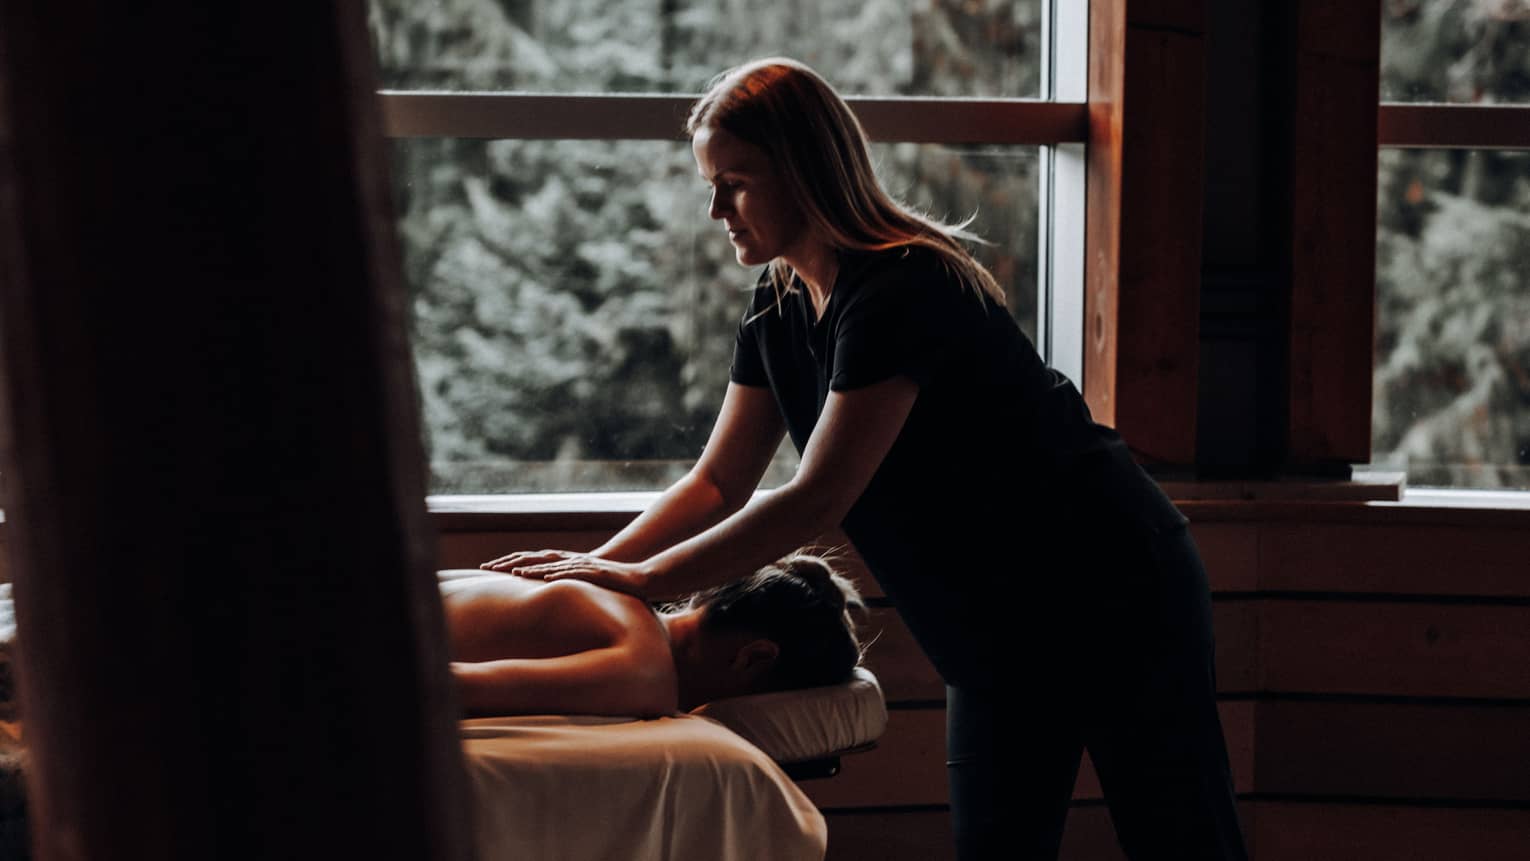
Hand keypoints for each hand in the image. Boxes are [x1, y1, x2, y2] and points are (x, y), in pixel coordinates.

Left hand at [481, 550, 652, 598]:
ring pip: (553, 564)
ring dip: (533, 567)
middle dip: (512, 562)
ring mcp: (584, 564)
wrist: (641, 579)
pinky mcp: (597, 572)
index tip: (488, 569)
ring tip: (513, 573)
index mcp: (565, 563)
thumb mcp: (582, 588)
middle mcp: (571, 560)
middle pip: (536, 558)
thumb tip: (544, 599)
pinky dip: (559, 573)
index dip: (510, 563)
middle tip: (488, 568)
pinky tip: (546, 577)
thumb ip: (565, 589)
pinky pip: (575, 572)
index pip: (532, 561)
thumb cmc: (611, 586)